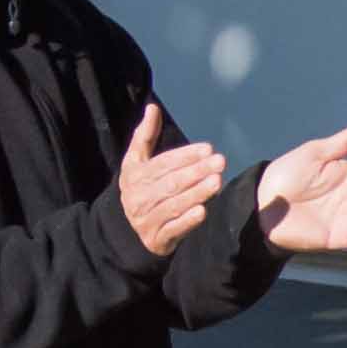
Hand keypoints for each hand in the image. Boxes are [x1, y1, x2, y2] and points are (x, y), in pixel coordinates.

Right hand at [115, 102, 227, 257]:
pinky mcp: (156, 239)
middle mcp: (138, 197)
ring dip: (196, 193)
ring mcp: (147, 219)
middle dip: (196, 172)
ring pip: (174, 205)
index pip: (163, 163)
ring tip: (217, 182)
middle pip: (171, 183)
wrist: (126, 231)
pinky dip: (187, 221)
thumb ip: (145, 135)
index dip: (185, 156)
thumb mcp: (136, 162)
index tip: (207, 149)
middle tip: (219, 162)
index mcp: (134, 176)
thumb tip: (153, 108)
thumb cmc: (140, 188)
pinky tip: (202, 210)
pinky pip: (173, 229)